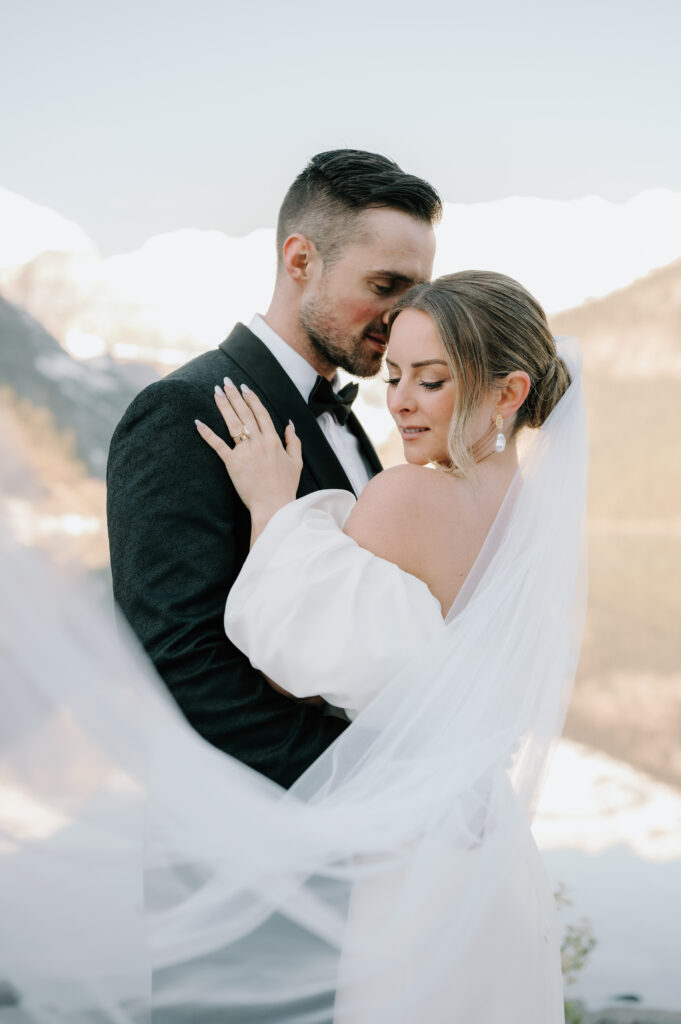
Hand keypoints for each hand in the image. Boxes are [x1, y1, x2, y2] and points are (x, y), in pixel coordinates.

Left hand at [196, 378, 302, 539]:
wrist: (274, 506)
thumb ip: (294, 441)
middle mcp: (259, 442)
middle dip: (235, 396)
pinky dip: (208, 433)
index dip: (252, 399)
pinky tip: (198, 422)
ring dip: (223, 406)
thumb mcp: (296, 462)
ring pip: (232, 423)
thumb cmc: (285, 487)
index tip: (244, 387)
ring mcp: (245, 452)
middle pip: (245, 413)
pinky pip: (218, 445)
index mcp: (274, 440)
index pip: (261, 413)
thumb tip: (290, 424)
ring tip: (216, 391)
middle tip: (226, 381)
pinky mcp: (233, 463)